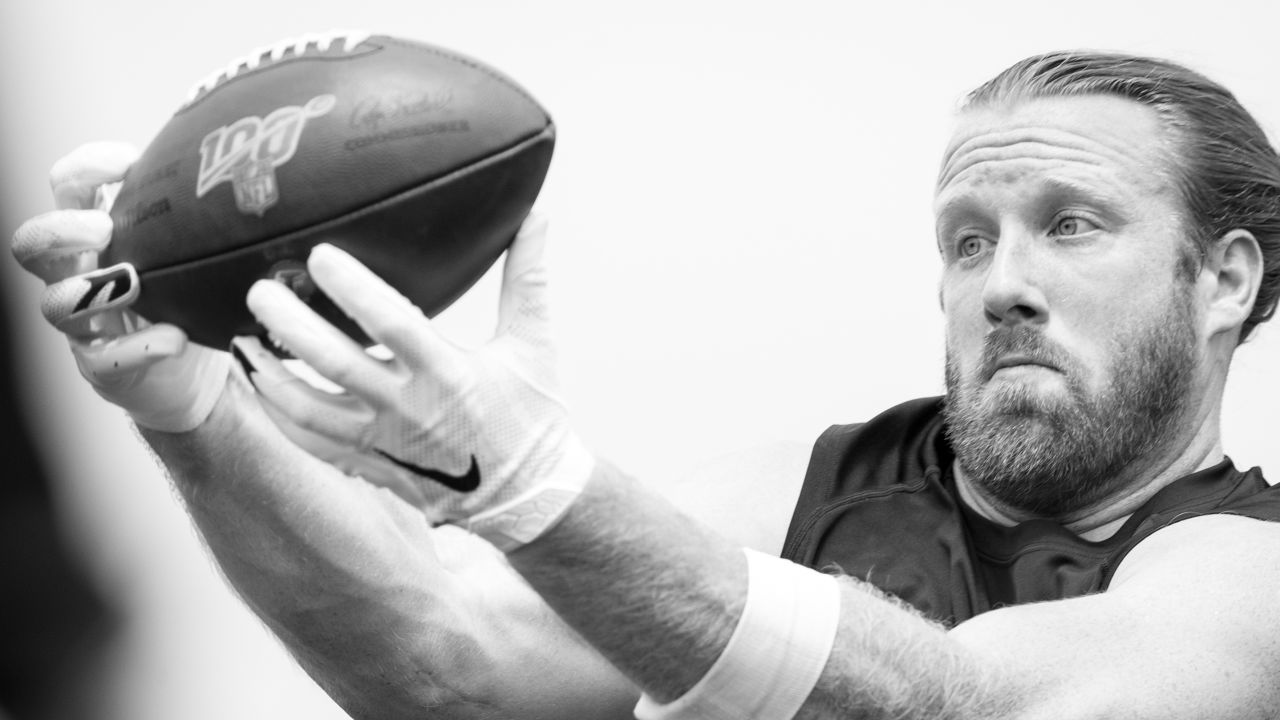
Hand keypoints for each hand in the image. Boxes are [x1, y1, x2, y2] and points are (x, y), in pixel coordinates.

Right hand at [11, 142, 230, 432]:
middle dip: (62, 229)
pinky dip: (139, 347)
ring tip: (131, 283)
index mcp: (96, 234)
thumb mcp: (190, 246)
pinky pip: (105, 360)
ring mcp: (85, 324)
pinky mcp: (105, 368)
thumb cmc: (188, 295)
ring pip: (52, 304)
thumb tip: (250, 153)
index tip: (128, 160)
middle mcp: (78, 275)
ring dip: (88, 290)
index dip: (85, 167)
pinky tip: (173, 338)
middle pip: (31, 243)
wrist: (194, 372)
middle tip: (105, 228)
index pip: (66, 186)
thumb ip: (197, 211)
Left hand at [242, 215, 594, 549]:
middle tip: (259, 290)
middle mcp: (410, 411)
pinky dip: (278, 415)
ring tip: (241, 336)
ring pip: (308, 410)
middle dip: (289, 325)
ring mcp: (384, 444)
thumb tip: (535, 217)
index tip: (321, 255)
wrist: (529, 498)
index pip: (393, 324)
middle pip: (335, 364)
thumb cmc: (532, 416)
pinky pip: (311, 443)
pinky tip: (261, 386)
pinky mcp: (370, 466)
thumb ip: (527, 278)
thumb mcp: (534, 344)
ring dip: (268, 373)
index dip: (353, 289)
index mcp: (451, 375)